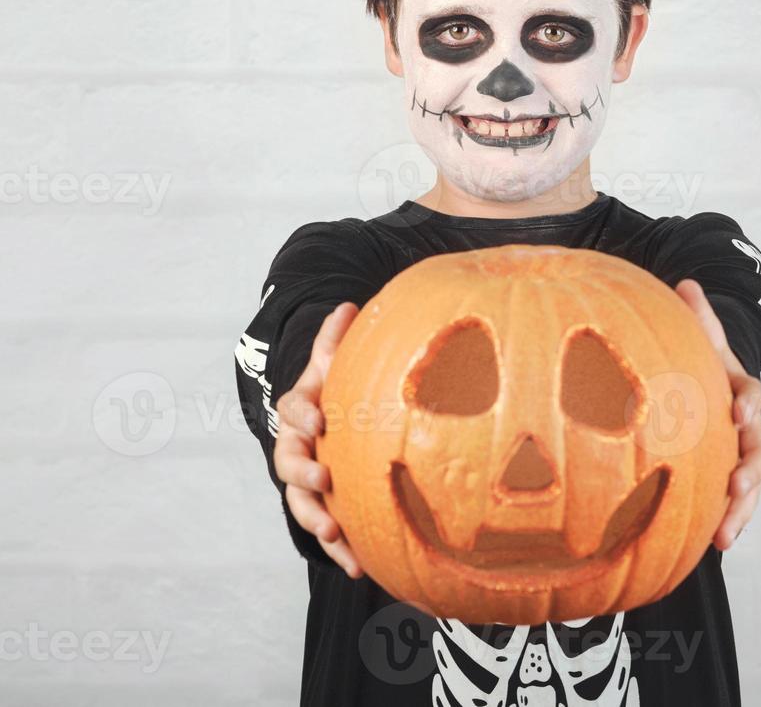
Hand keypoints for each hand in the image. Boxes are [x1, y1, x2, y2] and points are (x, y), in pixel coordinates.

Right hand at [272, 302, 364, 577]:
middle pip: (288, 462)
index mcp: (300, 411)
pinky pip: (327, 532)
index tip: (319, 419)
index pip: (293, 410)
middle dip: (304, 471)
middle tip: (323, 478)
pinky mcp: (322, 507)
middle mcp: (295, 448)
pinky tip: (360, 567)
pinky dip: (339, 550)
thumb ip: (335, 342)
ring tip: (335, 530)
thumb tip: (348, 305)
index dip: (303, 414)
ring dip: (316, 517)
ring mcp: (305, 482)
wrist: (326, 426)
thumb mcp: (332, 368)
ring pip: (301, 502)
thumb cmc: (333, 394)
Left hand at [674, 279, 760, 550]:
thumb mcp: (702, 341)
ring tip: (726, 535)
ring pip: (751, 486)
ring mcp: (743, 458)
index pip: (751, 396)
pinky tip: (716, 545)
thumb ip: (698, 318)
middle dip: (750, 470)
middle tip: (735, 484)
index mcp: (742, 392)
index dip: (747, 404)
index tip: (738, 414)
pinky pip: (736, 504)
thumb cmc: (705, 366)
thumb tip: (687, 283)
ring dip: (741, 510)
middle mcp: (749, 429)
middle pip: (759, 451)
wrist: (717, 394)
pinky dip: (730, 522)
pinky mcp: (731, 482)